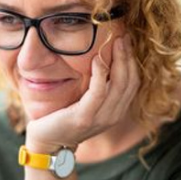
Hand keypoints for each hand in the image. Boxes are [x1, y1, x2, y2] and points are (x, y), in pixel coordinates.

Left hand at [24, 36, 139, 153]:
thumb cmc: (64, 118)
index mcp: (117, 111)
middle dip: (128, 56)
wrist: (47, 142)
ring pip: (119, 84)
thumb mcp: (88, 103)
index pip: (133, 82)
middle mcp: (113, 115)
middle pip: (129, 81)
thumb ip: (100, 89)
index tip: (127, 42)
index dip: (132, 61)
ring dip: (119, 60)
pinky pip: (99, 91)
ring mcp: (101, 118)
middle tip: (123, 36)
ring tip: (115, 42)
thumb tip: (105, 61)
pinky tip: (98, 59)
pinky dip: (100, 73)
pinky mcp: (85, 117)